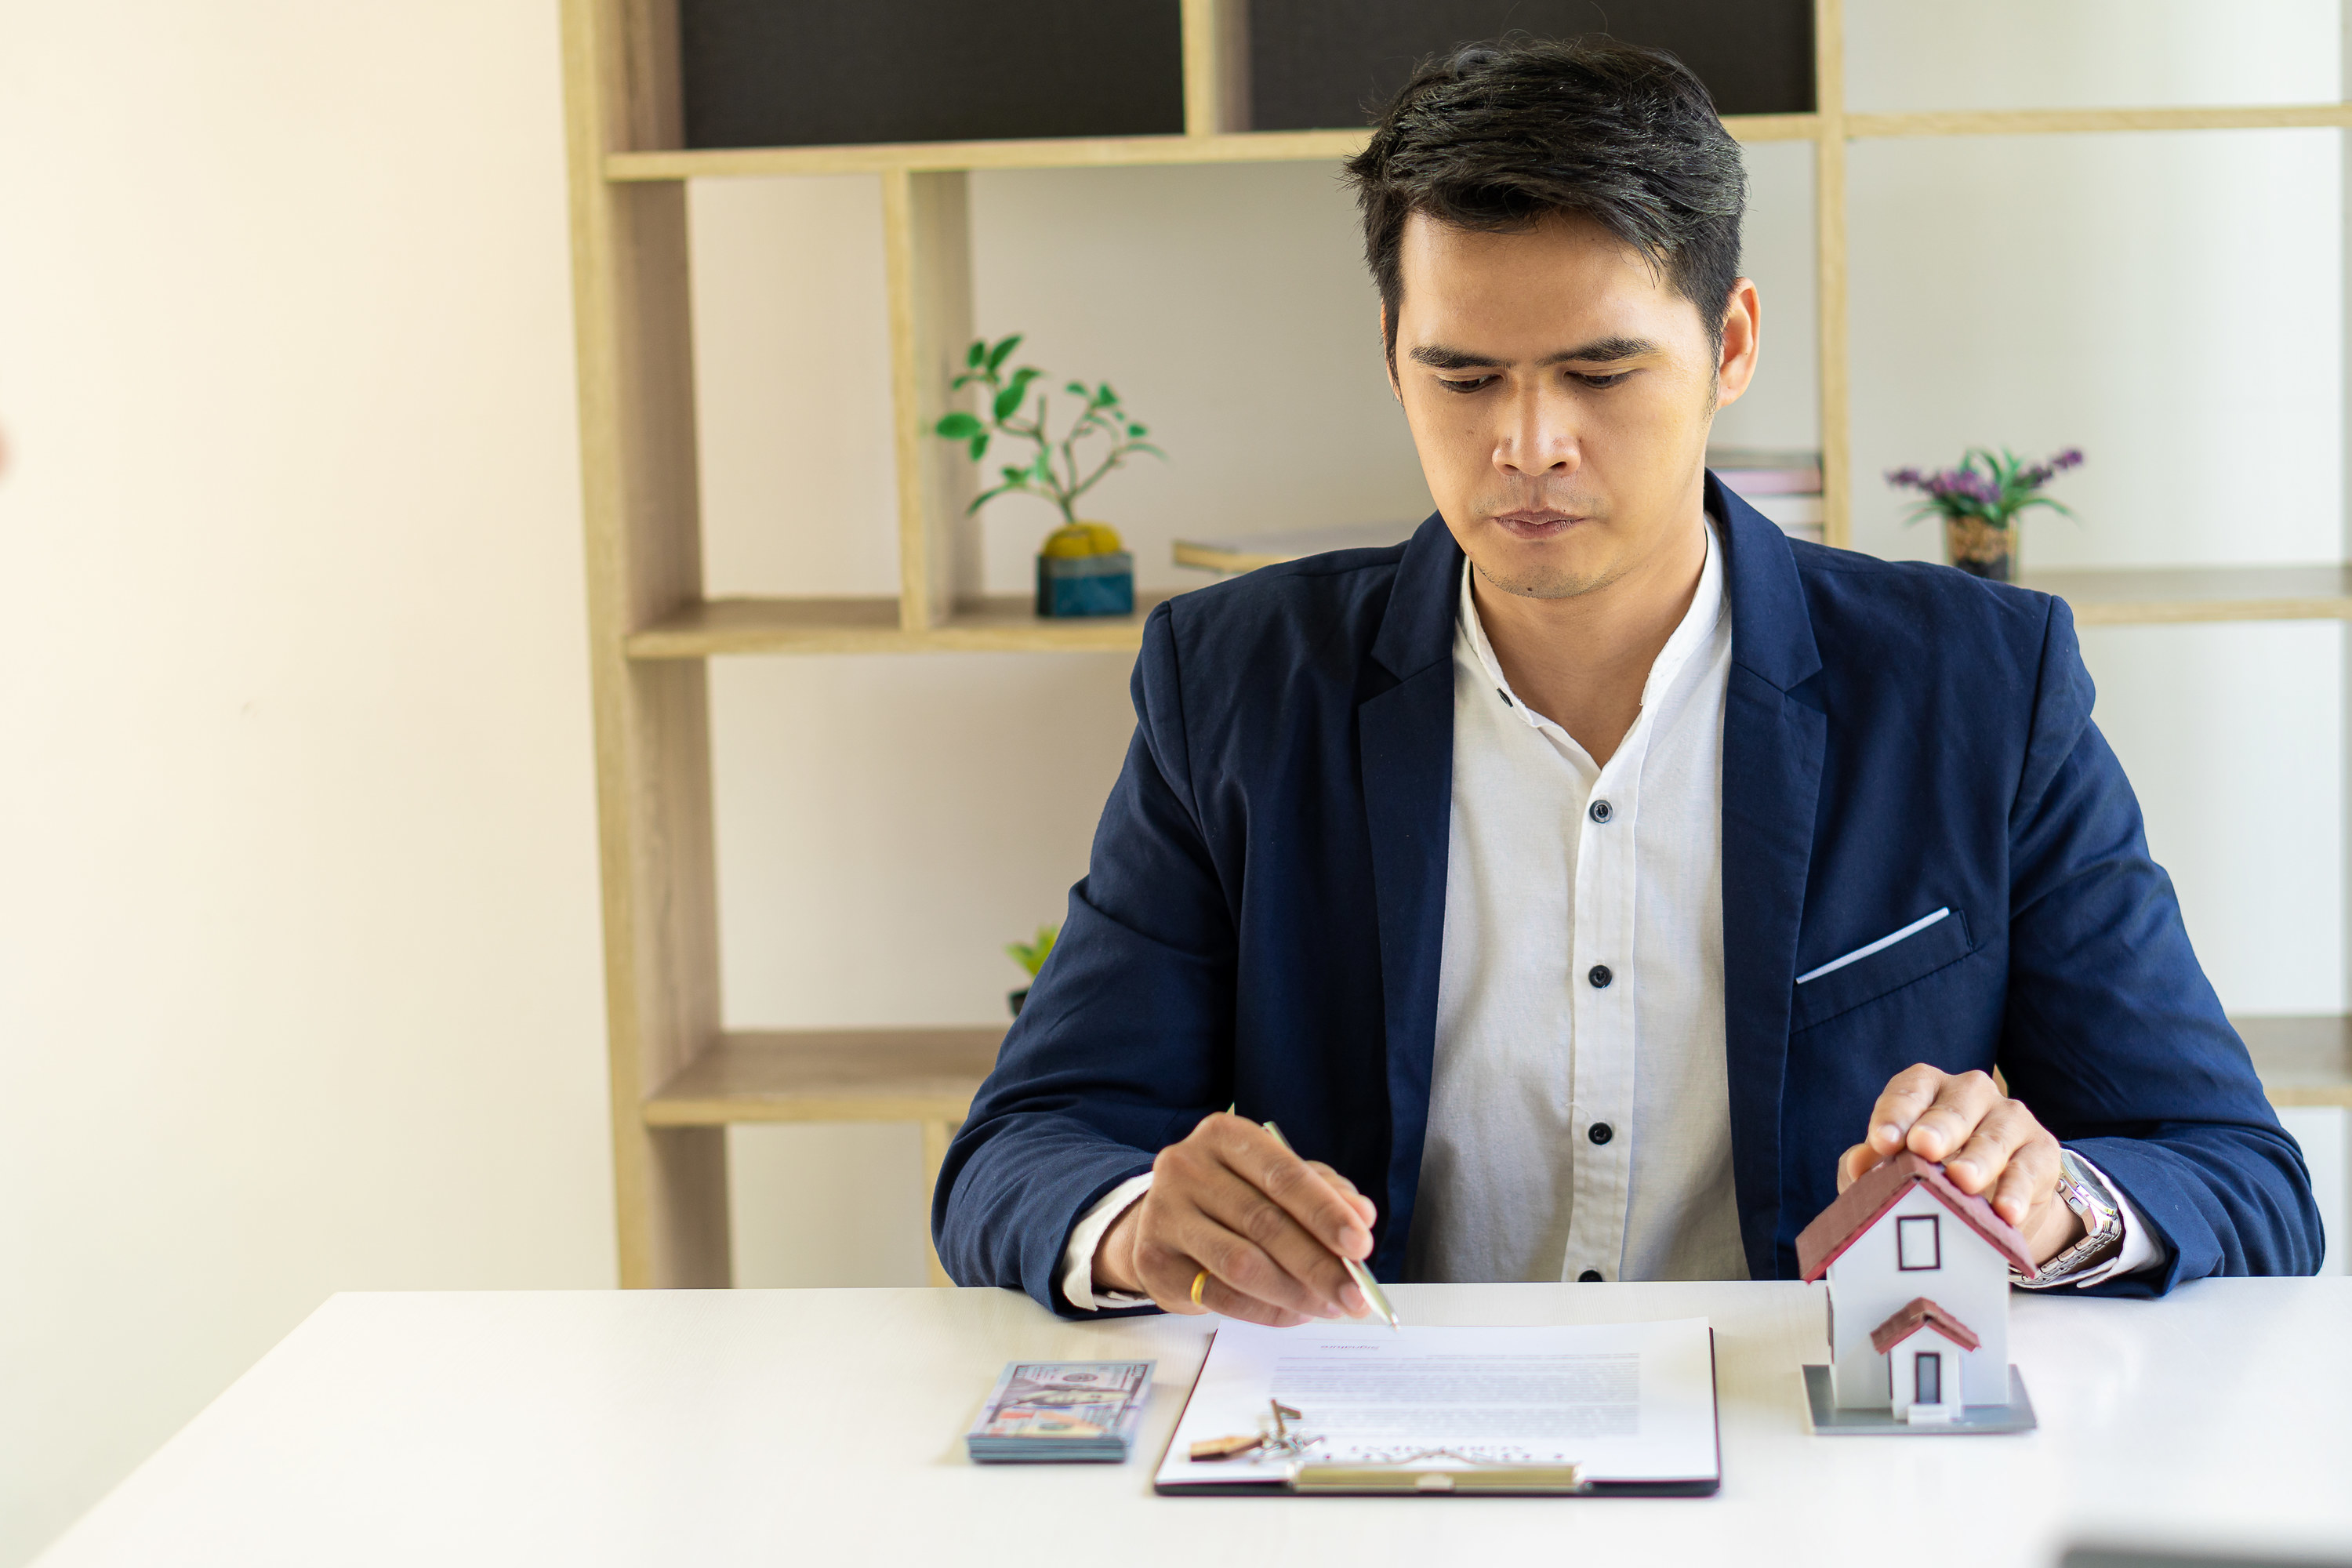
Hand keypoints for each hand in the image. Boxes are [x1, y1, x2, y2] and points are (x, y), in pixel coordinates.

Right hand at [1094, 1112, 1379, 1325]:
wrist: (1160, 1221)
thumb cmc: (1231, 1196)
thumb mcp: (1277, 1181)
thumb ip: (1322, 1192)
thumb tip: (1361, 1215)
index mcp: (1224, 1136)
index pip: (1282, 1174)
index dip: (1325, 1212)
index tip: (1361, 1244)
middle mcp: (1187, 1166)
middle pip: (1265, 1222)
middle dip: (1319, 1264)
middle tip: (1355, 1294)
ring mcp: (1165, 1213)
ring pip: (1242, 1264)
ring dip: (1294, 1293)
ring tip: (1329, 1306)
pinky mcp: (1154, 1260)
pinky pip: (1220, 1296)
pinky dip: (1266, 1311)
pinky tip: (1295, 1313)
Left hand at [1836, 1065, 2084, 1265]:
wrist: (1995, 1201)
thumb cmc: (1932, 1174)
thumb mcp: (1899, 1166)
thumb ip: (1874, 1161)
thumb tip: (1857, 1165)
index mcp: (1929, 1088)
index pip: (1911, 1089)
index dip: (1896, 1113)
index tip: (1882, 1141)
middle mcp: (1972, 1093)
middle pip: (1953, 1107)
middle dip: (1938, 1128)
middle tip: (1923, 1148)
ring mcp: (2011, 1119)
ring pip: (1994, 1136)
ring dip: (1978, 1160)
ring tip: (1963, 1181)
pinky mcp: (2042, 1151)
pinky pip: (2029, 1169)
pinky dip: (2017, 1191)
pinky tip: (2005, 1212)